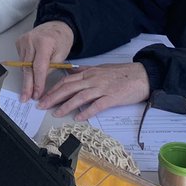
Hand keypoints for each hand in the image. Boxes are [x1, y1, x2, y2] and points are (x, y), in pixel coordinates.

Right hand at [15, 20, 75, 101]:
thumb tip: (40, 80)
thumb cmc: (61, 40)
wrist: (56, 25)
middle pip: (27, 67)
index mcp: (44, 43)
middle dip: (27, 85)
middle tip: (25, 98)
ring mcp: (23, 41)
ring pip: (23, 65)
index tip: (37, 94)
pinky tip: (30, 70)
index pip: (39, 67)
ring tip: (29, 89)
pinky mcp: (19, 42)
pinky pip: (21, 59)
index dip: (38, 83)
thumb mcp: (62, 55)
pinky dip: (26, 67)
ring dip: (27, 77)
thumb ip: (51, 68)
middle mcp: (30, 41)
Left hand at [35, 62, 150, 119]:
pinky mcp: (113, 97)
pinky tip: (78, 117)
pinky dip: (87, 111)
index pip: (67, 80)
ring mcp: (102, 88)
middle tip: (42, 106)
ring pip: (80, 97)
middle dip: (54, 97)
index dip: (53, 89)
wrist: (143, 75)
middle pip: (69, 88)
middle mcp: (93, 79)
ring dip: (66, 106)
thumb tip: (73, 72)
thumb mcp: (101, 69)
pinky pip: (97, 105)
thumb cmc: (123, 73)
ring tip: (56, 113)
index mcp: (89, 73)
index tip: (43, 96)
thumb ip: (86, 71)